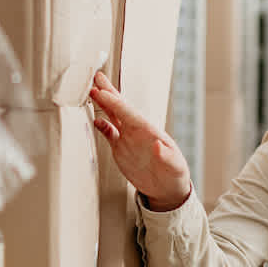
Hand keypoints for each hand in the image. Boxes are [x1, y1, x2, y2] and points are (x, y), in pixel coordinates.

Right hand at [88, 71, 192, 210]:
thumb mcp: (175, 167)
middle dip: (109, 92)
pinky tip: (95, 119)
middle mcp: (137, 132)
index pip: (129, 113)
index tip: (102, 92)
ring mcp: (129, 139)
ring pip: (113, 116)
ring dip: (103, 104)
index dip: (115, 102)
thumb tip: (157, 145)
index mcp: (149, 132)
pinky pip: (110, 133)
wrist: (168, 189)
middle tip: (97, 76)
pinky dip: (102, 126)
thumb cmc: (175, 176)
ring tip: (92, 90)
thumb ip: (166, 156)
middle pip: (121, 108)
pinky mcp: (122, 149)